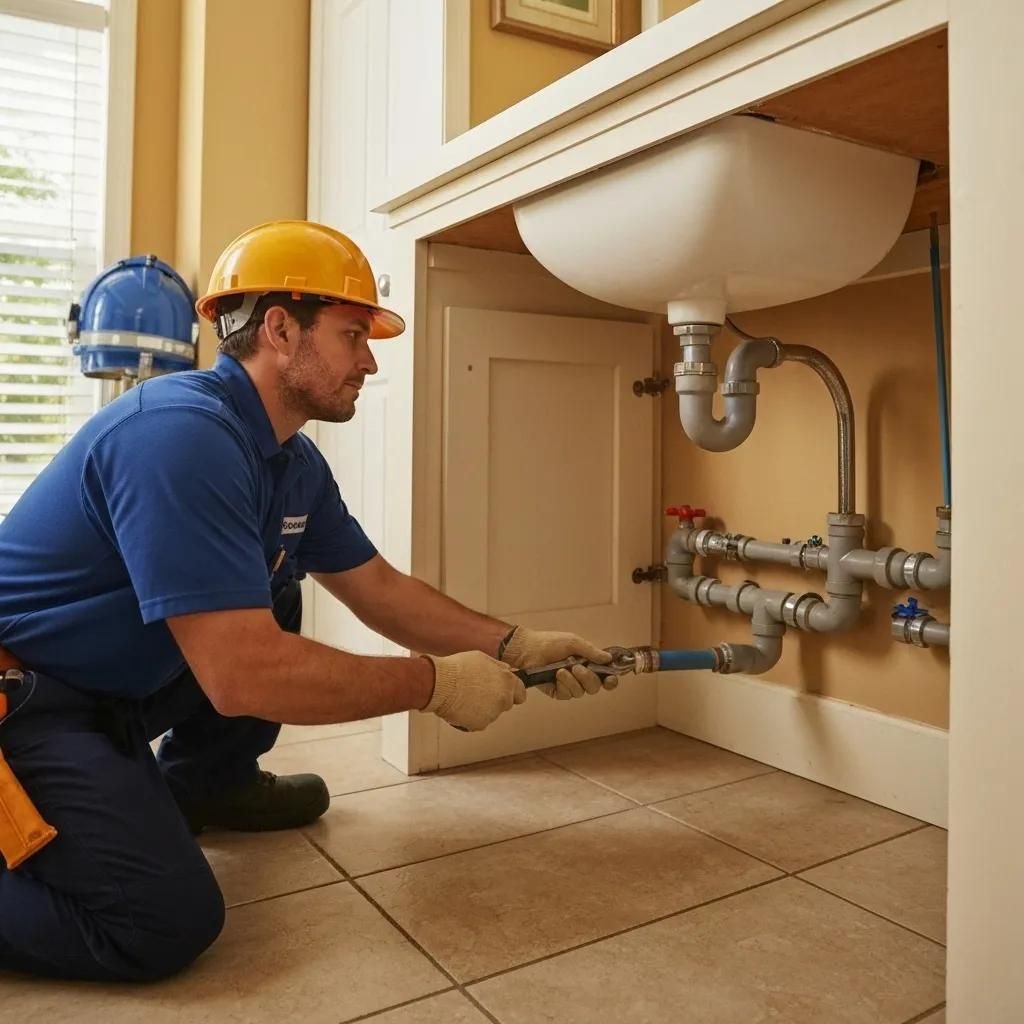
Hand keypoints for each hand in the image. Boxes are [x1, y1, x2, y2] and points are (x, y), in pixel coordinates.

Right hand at [421, 651, 526, 730]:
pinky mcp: (479, 725)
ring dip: (482, 708)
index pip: (521, 693)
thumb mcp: (482, 658)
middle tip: (479, 691)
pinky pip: (478, 722)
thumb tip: (506, 670)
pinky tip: (461, 706)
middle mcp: (503, 699)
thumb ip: (498, 667)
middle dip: (496, 699)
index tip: (506, 691)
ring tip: (466, 696)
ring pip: (491, 713)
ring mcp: (492, 714)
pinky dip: (471, 717)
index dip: (513, 692)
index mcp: (507, 682)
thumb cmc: (457, 669)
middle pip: (506, 703)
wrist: (439, 684)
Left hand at [500, 627, 615, 700]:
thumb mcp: (573, 642)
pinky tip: (557, 676)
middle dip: (589, 678)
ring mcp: (569, 684)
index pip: (604, 676)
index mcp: (587, 663)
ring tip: (562, 670)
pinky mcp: (558, 691)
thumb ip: (591, 652)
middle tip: (577, 668)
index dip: (610, 680)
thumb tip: (608, 658)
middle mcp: (580, 675)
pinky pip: (568, 694)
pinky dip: (564, 685)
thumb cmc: (549, 642)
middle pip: (595, 687)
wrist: (528, 649)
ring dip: (574, 681)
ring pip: (582, 692)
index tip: (611, 679)